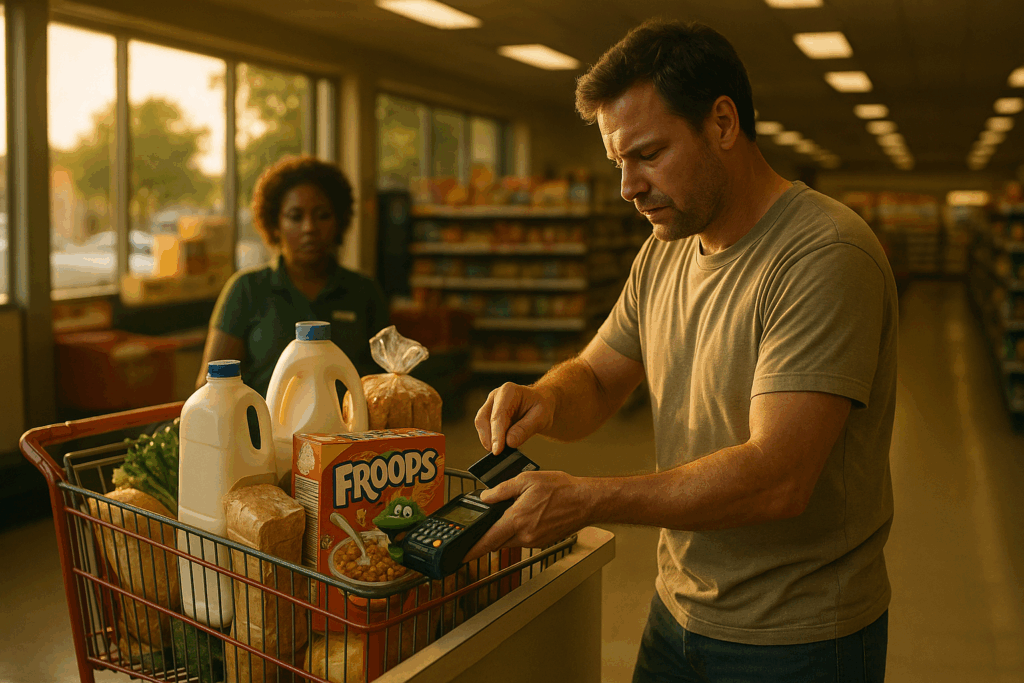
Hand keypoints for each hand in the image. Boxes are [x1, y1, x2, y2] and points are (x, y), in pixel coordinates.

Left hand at [463, 471, 590, 562]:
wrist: (585, 501)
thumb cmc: (561, 489)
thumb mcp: (526, 480)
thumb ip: (501, 490)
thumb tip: (485, 497)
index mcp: (517, 520)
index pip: (488, 541)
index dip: (472, 550)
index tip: (461, 556)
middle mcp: (525, 536)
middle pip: (497, 541)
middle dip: (491, 533)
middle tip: (493, 519)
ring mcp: (535, 542)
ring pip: (510, 540)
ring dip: (507, 530)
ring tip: (519, 510)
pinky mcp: (542, 543)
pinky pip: (523, 539)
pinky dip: (521, 530)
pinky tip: (531, 515)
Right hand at [474, 382, 555, 454]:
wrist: (540, 403)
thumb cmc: (541, 407)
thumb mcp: (541, 418)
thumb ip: (525, 429)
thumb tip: (509, 442)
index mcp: (509, 391)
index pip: (498, 415)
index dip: (496, 434)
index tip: (497, 450)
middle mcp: (496, 396)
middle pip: (484, 419)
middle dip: (489, 438)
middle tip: (499, 453)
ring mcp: (490, 404)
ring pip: (481, 424)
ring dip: (488, 439)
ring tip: (502, 450)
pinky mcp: (488, 414)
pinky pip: (484, 428)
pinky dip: (490, 439)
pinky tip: (501, 445)